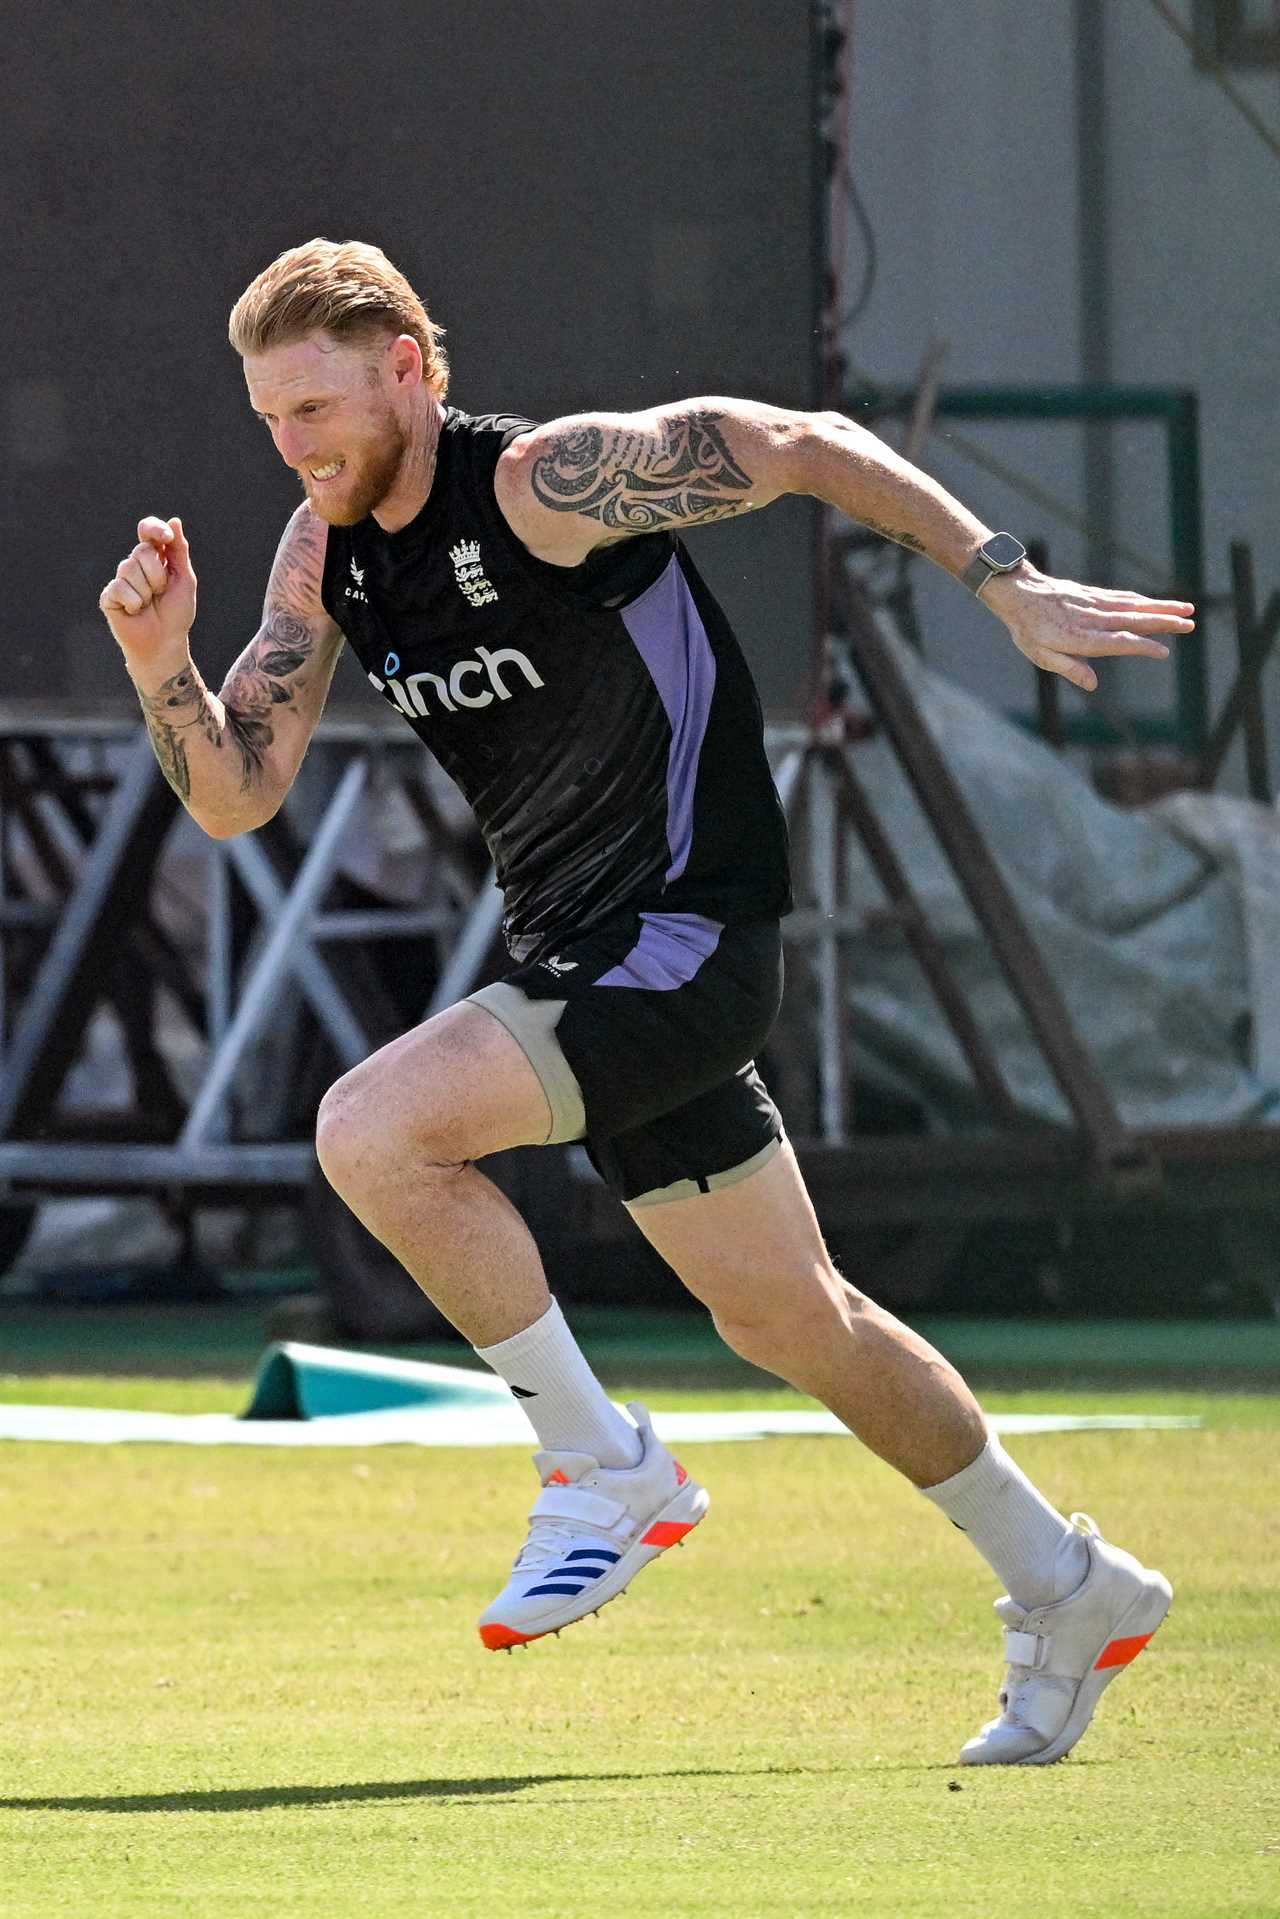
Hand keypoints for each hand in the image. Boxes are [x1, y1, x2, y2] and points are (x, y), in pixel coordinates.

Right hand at [99, 517, 197, 661]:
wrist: (165, 643)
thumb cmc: (177, 613)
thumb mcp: (184, 579)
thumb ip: (178, 551)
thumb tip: (174, 521)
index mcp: (155, 558)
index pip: (148, 531)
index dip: (154, 529)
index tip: (166, 537)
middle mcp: (135, 565)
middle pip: (141, 551)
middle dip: (158, 574)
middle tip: (161, 592)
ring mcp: (121, 580)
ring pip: (129, 568)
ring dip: (147, 591)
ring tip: (149, 604)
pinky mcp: (109, 596)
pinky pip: (120, 587)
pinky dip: (134, 602)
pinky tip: (135, 611)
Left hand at [983, 563, 1194, 692]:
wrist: (1018, 592)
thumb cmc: (1028, 630)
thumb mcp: (1041, 656)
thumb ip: (1069, 669)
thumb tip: (1093, 685)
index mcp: (1082, 637)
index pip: (1118, 642)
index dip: (1142, 646)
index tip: (1164, 651)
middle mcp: (1093, 618)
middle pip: (1134, 620)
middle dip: (1164, 622)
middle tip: (1191, 624)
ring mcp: (1094, 603)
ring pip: (1133, 605)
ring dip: (1161, 607)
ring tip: (1187, 609)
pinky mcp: (1093, 594)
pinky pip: (1122, 597)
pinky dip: (1142, 600)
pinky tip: (1155, 603)